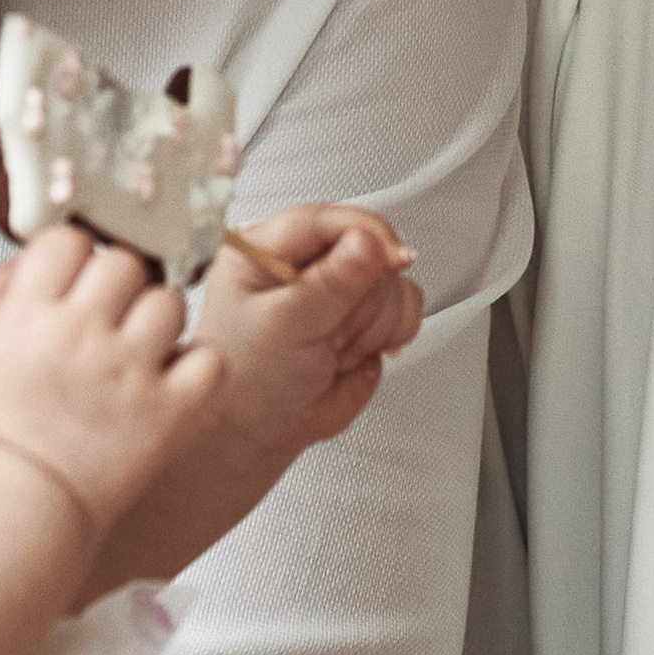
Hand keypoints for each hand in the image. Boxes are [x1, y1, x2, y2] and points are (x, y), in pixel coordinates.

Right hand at [0, 222, 226, 534]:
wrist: (15, 508)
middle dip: (119, 284)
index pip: (70, 240)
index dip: (77, 255)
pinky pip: (209, 360)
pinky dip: (199, 365)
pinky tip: (174, 377)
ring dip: (159, 319)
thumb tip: (28, 259)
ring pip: (171, 303)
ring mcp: (131, 370)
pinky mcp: (170, 410)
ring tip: (142, 348)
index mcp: (29, 312)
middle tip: (112, 313)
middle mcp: (82, 332)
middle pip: (125, 263)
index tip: (78, 275)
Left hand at [195, 208, 424, 456]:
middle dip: (358, 303)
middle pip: (369, 252)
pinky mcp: (366, 318)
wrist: (257, 434)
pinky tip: (353, 354)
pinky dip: (391, 334)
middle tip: (325, 335)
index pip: (325, 219)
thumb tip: (369, 243)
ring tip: (331, 351)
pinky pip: (406, 308)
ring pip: (393, 283)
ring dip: (371, 326)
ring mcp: (340, 290)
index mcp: (265, 250)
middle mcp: (304, 263)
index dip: (363, 234)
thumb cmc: (246, 382)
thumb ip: (330, 284)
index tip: (389, 260)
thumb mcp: (283, 326)